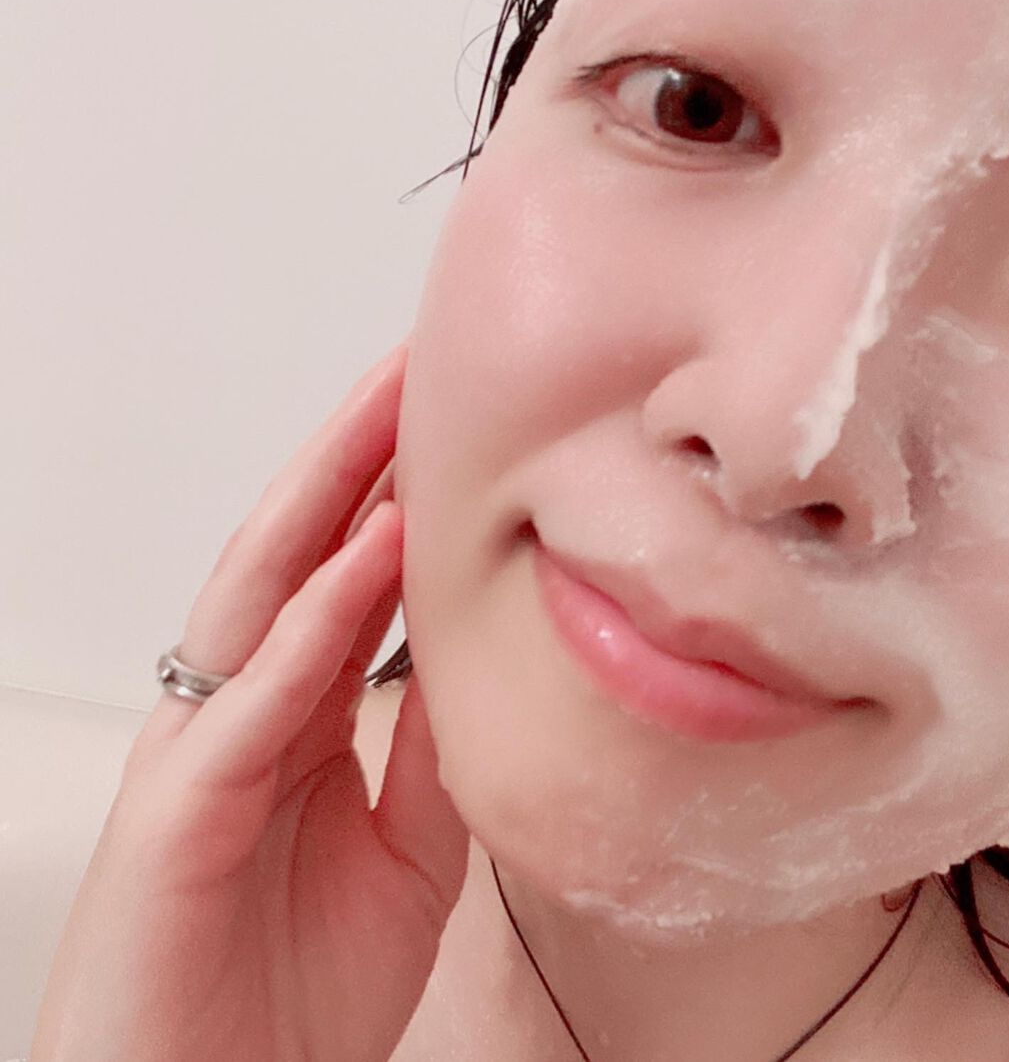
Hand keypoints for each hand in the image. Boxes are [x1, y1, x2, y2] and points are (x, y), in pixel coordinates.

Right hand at [30, 344, 469, 1061]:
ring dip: (325, 500)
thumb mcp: (404, 853)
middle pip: (295, 556)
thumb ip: (431, 753)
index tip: (452, 419)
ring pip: (259, 597)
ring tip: (386, 413)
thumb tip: (480, 664)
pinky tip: (363, 556)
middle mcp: (240, 712)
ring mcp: (203, 752)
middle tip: (413, 366)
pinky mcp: (178, 814)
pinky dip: (309, 625)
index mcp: (293, 717)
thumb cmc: (290, 993)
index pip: (341, 576)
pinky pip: (253, 703)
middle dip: (352, 455)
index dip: (391, 491)